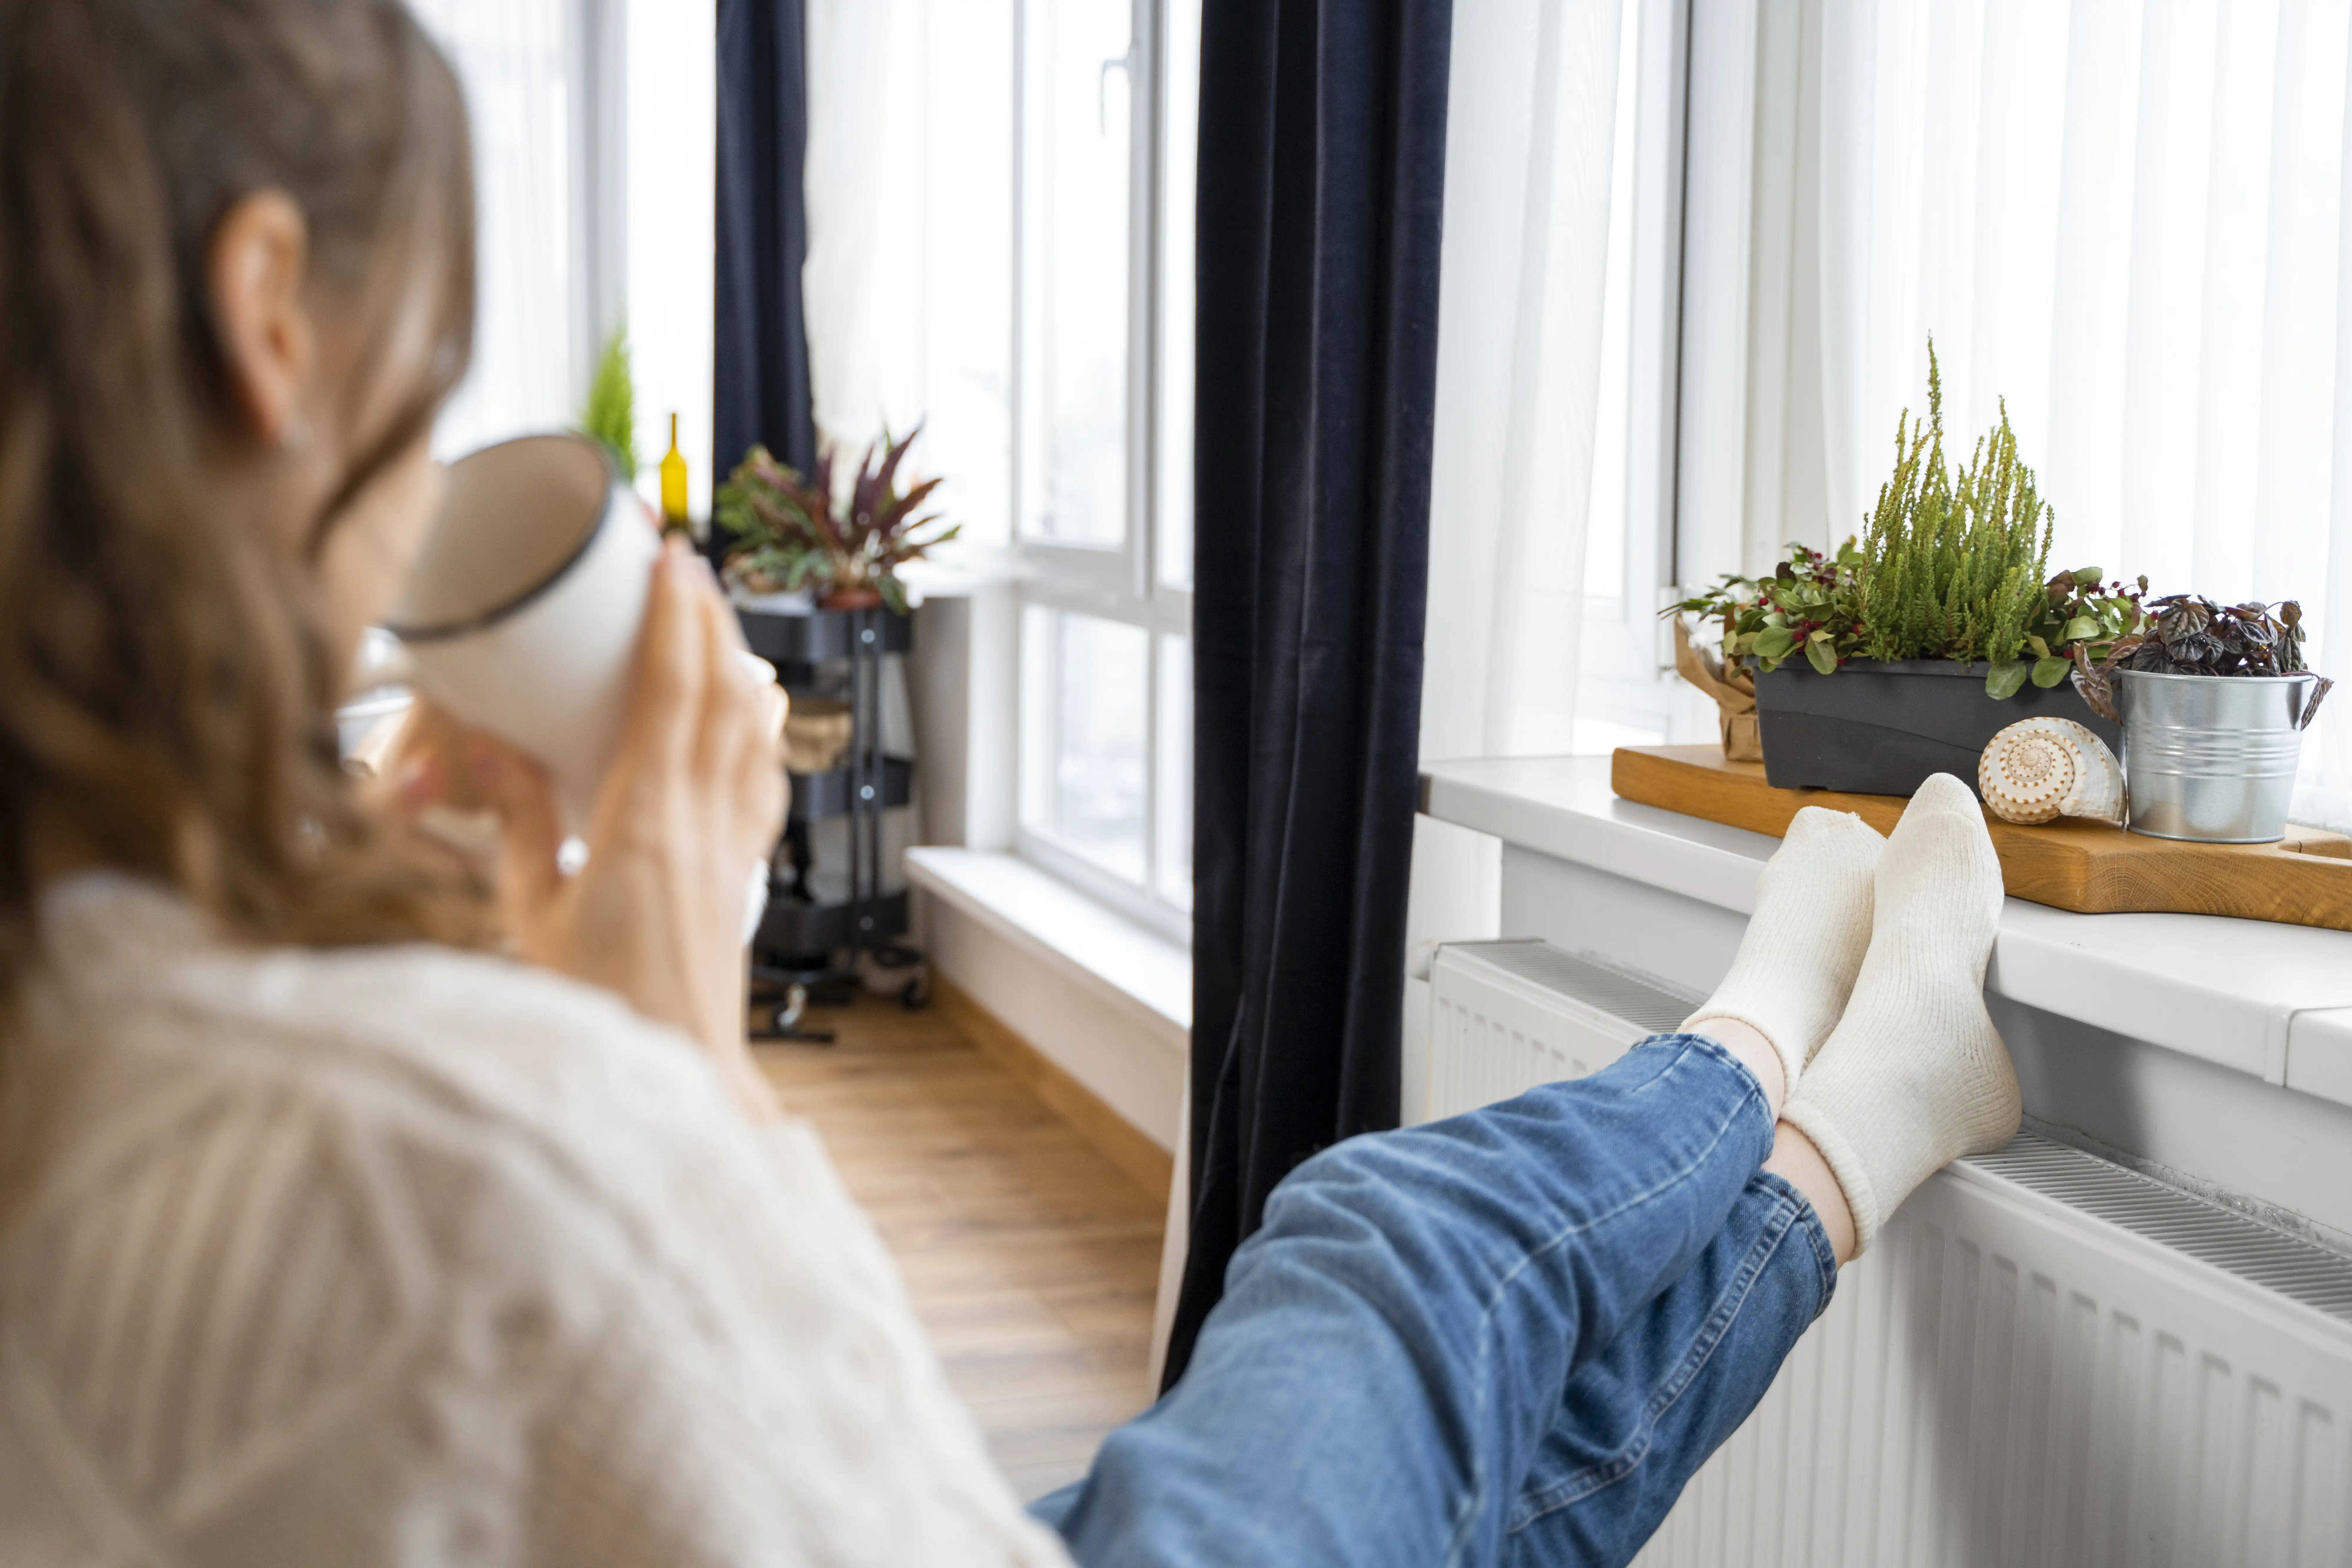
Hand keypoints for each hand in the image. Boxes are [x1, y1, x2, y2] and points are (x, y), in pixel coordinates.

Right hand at [390, 537, 789, 1119]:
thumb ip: (517, 825)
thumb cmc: (597, 1010)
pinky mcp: (740, 872)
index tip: (670, 561)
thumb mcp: (529, 914)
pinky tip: (750, 713)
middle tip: (687, 564)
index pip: (672, 692)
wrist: (673, 1076)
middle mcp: (702, 823)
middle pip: (721, 693)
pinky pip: (759, 781)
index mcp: (644, 822)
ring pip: (750, 730)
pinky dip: (755, 731)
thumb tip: (490, 749)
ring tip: (713, 619)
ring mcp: (730, 847)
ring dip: (734, 665)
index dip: (675, 619)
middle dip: (707, 620)